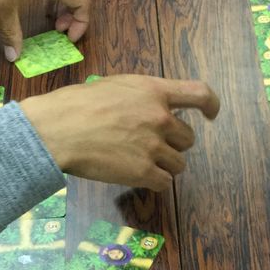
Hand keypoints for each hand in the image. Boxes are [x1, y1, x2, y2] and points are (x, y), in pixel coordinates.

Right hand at [20, 75, 219, 191]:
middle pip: (188, 139)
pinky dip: (155, 182)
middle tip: (149, 146)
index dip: (211, 105)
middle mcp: (160, 117)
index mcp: (154, 91)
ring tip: (140, 162)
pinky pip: (164, 182)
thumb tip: (155, 109)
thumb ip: (141, 96)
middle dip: (172, 144)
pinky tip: (138, 176)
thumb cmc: (76, 105)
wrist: (57, 130)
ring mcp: (153, 146)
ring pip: (178, 163)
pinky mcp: (143, 172)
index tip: (211, 115)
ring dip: (165, 165)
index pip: (199, 93)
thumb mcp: (115, 86)